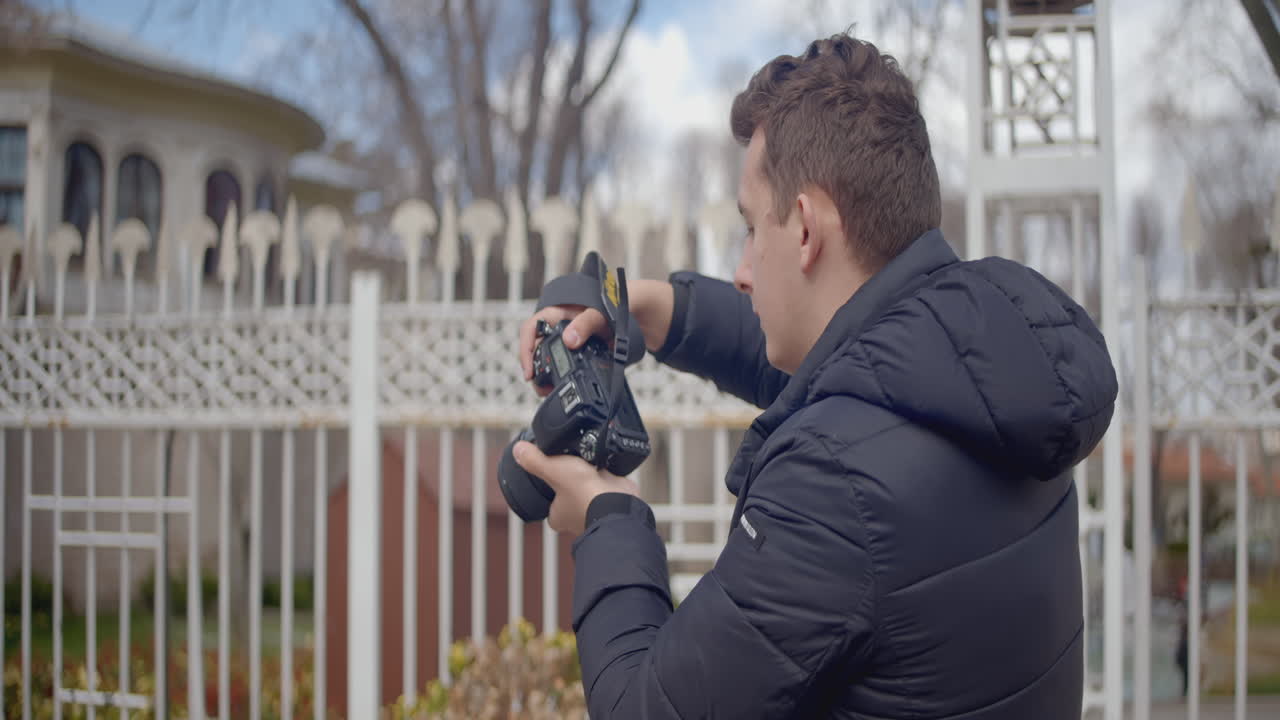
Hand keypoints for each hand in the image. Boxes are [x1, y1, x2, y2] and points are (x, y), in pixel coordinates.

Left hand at [512, 441, 638, 535]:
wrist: (618, 501)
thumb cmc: (584, 494)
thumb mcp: (553, 470)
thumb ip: (535, 460)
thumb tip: (518, 450)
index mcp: (559, 516)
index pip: (547, 501)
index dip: (547, 486)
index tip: (550, 470)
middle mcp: (577, 515)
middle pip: (568, 493)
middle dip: (570, 479)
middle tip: (569, 462)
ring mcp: (596, 507)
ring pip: (588, 488)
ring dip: (589, 476)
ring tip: (587, 459)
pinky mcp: (613, 498)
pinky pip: (606, 483)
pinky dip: (605, 474)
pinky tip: (603, 461)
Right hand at [518, 305, 610, 396]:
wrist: (625, 318)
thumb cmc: (608, 309)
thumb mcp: (597, 314)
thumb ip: (585, 323)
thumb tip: (570, 340)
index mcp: (554, 315)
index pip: (530, 329)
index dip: (525, 349)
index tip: (529, 370)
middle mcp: (555, 330)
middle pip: (534, 350)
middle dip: (534, 370)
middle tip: (540, 388)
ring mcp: (563, 343)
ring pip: (545, 360)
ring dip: (544, 377)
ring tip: (548, 391)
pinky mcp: (572, 355)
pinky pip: (559, 367)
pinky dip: (557, 378)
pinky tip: (560, 387)